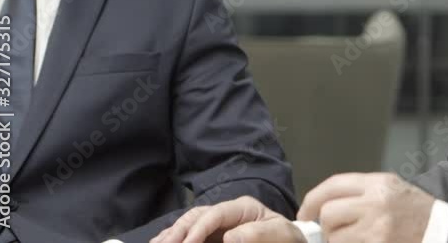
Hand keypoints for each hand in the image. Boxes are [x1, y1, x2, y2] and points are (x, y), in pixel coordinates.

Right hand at [150, 196, 304, 242]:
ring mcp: (218, 224)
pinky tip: (159, 242)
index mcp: (243, 208)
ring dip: (170, 235)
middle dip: (178, 232)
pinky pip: (190, 234)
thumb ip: (258, 234)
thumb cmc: (287, 239)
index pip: (214, 214)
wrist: (288, 242)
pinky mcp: (213, 236)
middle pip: (196, 216)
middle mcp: (226, 213)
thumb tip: (230, 237)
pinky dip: (174, 237)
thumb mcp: (281, 235)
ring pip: (188, 224)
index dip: (198, 228)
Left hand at [300, 172, 435, 242]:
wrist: (443, 231)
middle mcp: (377, 203)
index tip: (306, 213)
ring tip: (355, 239)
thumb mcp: (391, 188)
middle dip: (327, 226)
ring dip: (338, 241)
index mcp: (378, 183)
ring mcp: (378, 229)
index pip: (333, 185)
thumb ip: (359, 192)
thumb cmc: (417, 211)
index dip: (312, 200)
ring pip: (335, 237)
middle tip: (334, 232)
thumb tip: (322, 205)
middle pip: (329, 213)